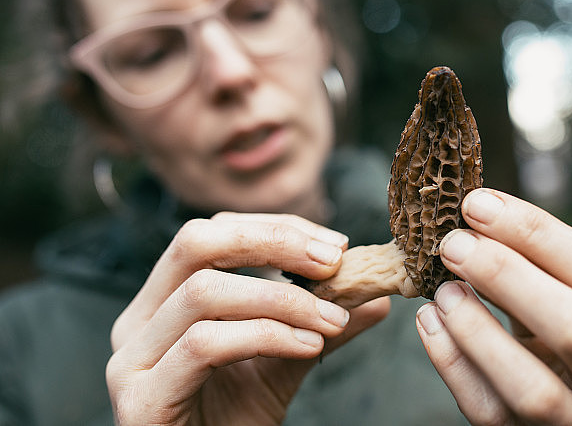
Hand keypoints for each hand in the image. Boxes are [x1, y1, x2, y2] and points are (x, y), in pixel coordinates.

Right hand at [106, 212, 389, 425]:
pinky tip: (308, 346)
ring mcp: (132, 359)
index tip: (336, 245)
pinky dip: (266, 335)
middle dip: (272, 241)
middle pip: (196, 242)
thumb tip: (375, 295)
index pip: (216, 232)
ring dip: (282, 298)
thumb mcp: (286, 358)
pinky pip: (205, 345)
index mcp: (165, 298)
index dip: (278, 229)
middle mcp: (138, 320)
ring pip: (203, 292)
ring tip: (331, 318)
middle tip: (333, 260)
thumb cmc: (236, 418)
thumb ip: (319, 321)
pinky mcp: (141, 399)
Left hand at [415, 189, 571, 425]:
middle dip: (509, 276)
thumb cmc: (555, 344)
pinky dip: (453, 364)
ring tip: (442, 290)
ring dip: (479, 331)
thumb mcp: (561, 304)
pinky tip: (430, 322)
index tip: (479, 204)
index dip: (536, 233)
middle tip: (454, 243)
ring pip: (533, 388)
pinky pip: (488, 413)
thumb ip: (533, 268)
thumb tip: (476, 215)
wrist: (559, 417)